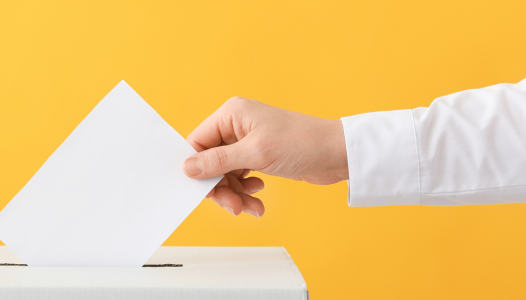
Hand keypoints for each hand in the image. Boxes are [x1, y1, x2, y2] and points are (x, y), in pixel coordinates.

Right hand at [183, 97, 347, 217]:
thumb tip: (188, 167)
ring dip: (235, 193)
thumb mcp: (255, 154)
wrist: (337, 154)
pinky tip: (258, 197)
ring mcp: (248, 141)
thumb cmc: (302, 144)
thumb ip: (218, 161)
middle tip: (232, 206)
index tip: (204, 190)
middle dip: (220, 187)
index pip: (198, 142)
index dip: (198, 168)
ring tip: (250, 206)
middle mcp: (237, 125)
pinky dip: (246, 191)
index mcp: (232, 114)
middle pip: (210, 161)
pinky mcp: (259, 155)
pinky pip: (240, 177)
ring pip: (225, 173)